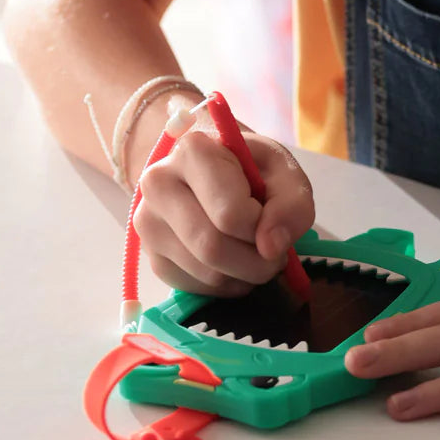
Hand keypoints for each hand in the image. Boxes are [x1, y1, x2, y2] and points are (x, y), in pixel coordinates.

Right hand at [134, 118, 314, 296]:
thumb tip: (271, 248)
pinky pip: (196, 288)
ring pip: (206, 273)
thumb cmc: (251, 166)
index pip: (230, 213)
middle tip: (275, 254)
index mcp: (192, 151)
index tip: (271, 217)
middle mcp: (158, 184)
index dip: (262, 227)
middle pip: (213, 248)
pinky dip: (227, 284)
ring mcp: (147, 223)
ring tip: (256, 252)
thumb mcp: (284, 171)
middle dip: (257, 262)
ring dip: (245, 275)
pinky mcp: (151, 256)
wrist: (215, 169)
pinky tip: (235, 261)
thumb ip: (292, 204)